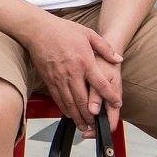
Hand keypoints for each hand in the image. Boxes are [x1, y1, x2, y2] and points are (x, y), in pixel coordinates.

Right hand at [22, 13, 120, 129]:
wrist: (38, 30)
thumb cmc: (63, 30)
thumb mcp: (89, 33)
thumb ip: (105, 48)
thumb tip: (118, 59)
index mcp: (85, 62)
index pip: (100, 84)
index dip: (110, 96)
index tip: (116, 104)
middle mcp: (72, 73)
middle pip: (84, 100)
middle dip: (92, 116)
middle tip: (97, 125)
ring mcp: (59, 78)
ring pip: (70, 103)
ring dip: (78, 117)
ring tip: (85, 127)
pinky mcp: (49, 81)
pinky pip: (58, 99)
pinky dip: (65, 109)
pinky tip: (70, 115)